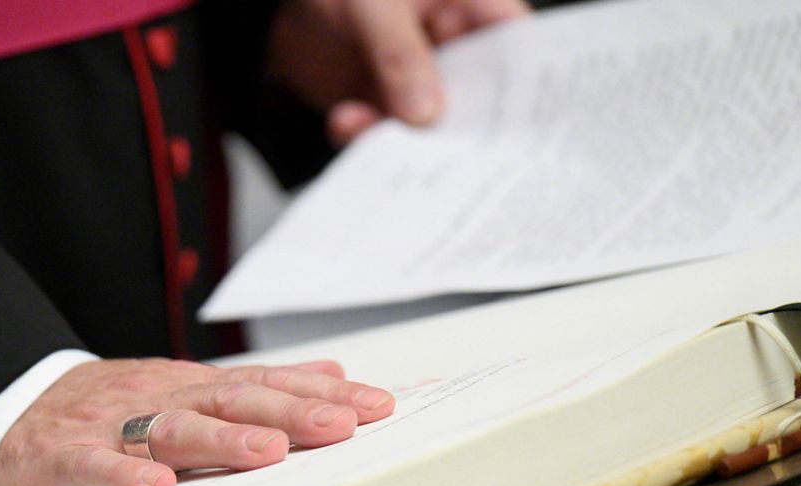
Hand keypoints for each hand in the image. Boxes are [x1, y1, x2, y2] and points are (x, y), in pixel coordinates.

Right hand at [0, 358, 394, 485]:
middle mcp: (157, 399)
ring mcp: (109, 427)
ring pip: (170, 429)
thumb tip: (334, 372)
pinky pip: (94, 467)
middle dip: (289, 412)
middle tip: (342, 425)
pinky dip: (123, 476)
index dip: (319, 394)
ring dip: (221, 441)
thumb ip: (254, 387)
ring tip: (267, 453)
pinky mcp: (60, 458)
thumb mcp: (181, 389)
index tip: (378, 406)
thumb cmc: (101, 410)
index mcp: (188, 387)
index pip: (264, 384)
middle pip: (229, 401)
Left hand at [267, 0, 529, 145]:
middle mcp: (447, 44)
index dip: (526, 80)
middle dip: (462, 127)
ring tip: (372, 131)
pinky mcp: (380, 103)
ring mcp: (415, 77)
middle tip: (452, 155)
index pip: (512, 39)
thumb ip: (400, 54)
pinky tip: (344, 123)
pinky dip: (364, 135)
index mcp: (464, 4)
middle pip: (476, 93)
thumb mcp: (373, 6)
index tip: (524, 124)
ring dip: (402, 135)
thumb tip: (426, 113)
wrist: (274, 10)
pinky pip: (384, 130)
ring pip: (428, 121)